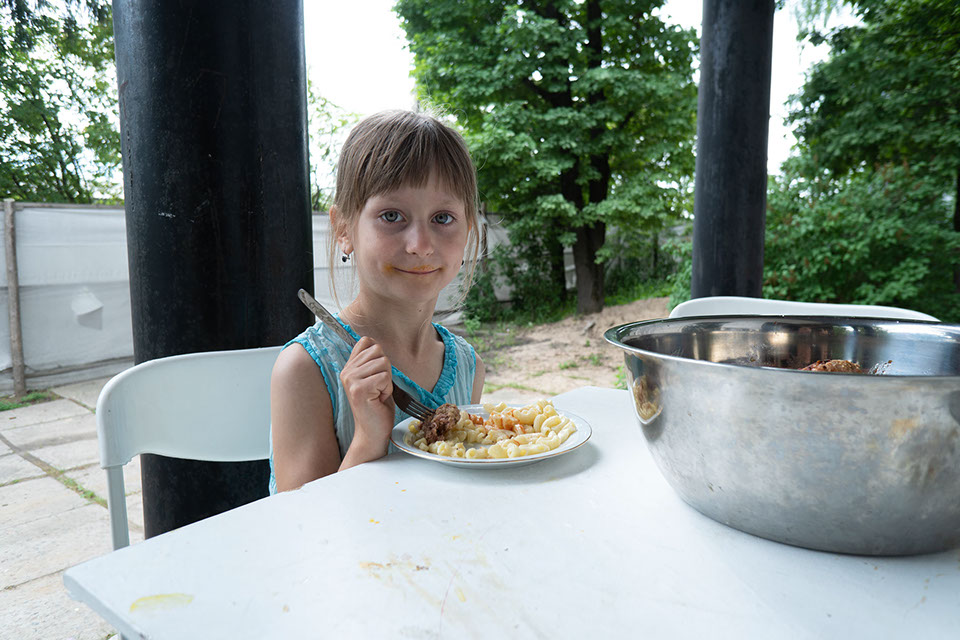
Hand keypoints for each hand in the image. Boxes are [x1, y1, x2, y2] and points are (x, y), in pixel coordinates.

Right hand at [339, 336, 394, 466]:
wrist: (373, 433)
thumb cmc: (377, 407)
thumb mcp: (373, 379)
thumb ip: (371, 362)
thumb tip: (373, 342)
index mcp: (349, 367)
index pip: (367, 342)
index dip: (379, 357)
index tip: (376, 376)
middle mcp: (347, 372)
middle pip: (378, 351)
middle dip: (386, 370)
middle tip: (378, 389)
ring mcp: (351, 380)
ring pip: (383, 363)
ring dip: (387, 381)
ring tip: (378, 394)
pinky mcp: (359, 389)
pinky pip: (384, 377)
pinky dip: (388, 389)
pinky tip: (379, 399)